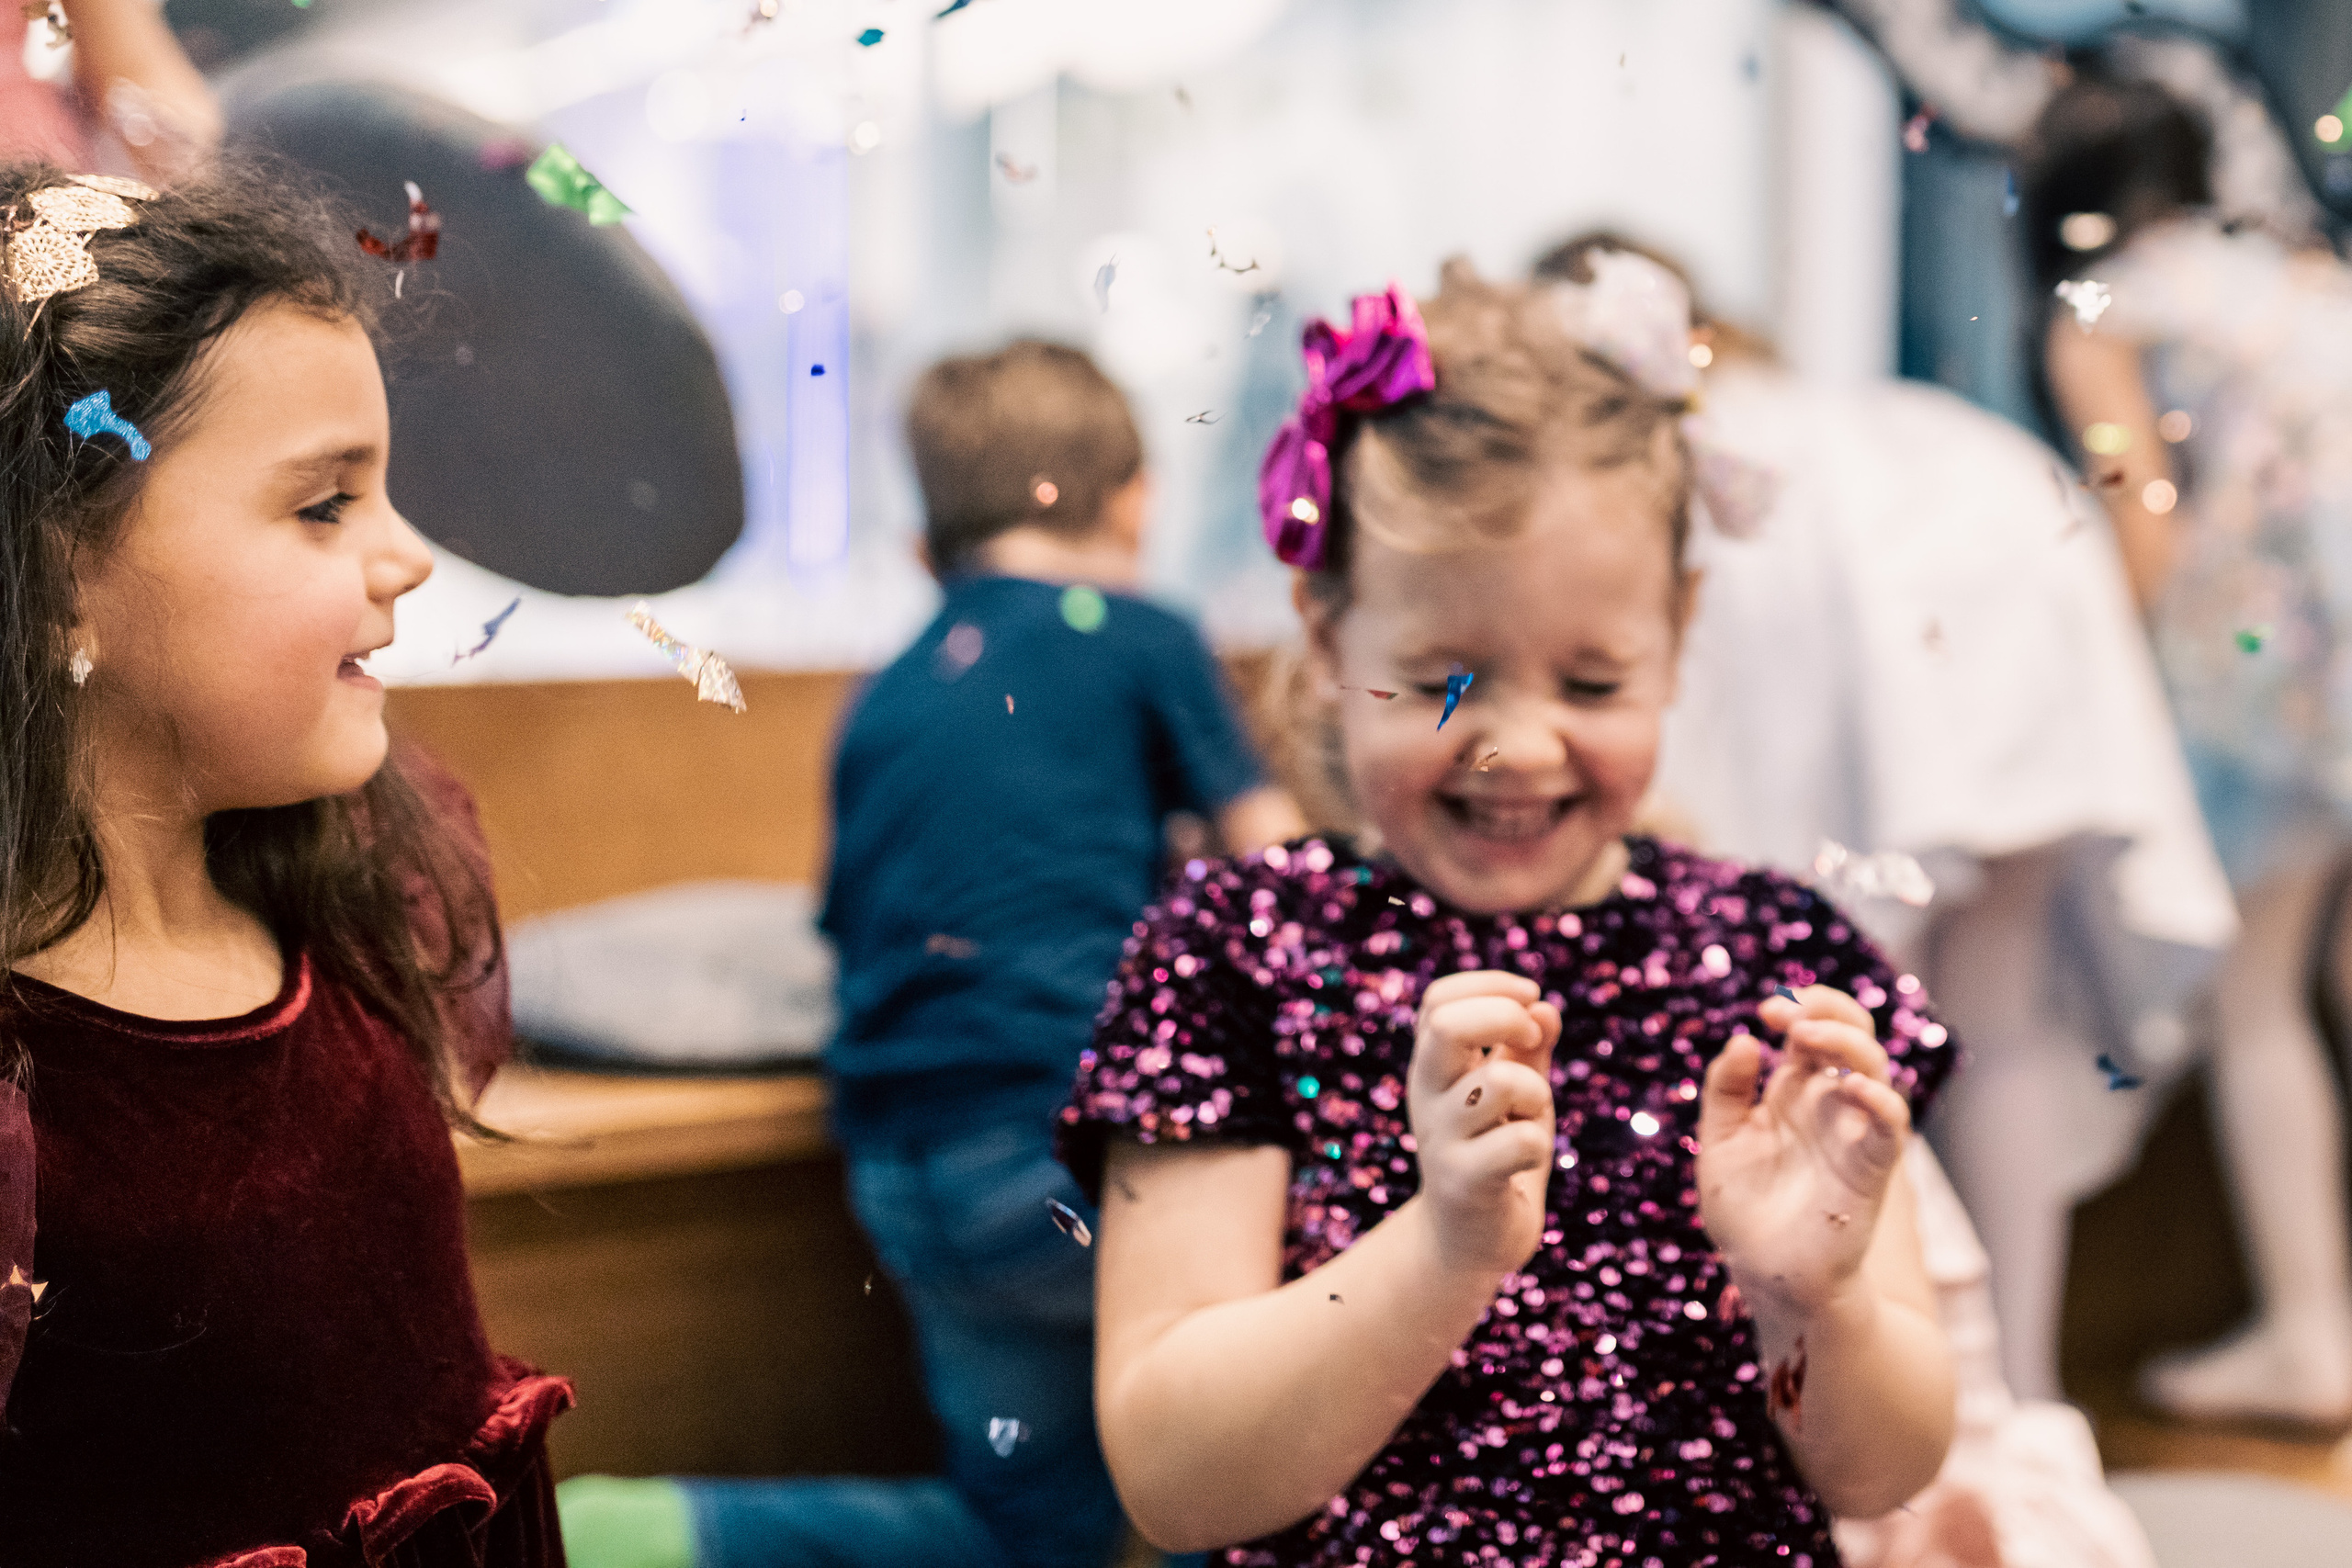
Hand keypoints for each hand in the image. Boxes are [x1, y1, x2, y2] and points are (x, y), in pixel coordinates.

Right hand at [1406, 971, 1560, 1275]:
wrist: (1470, 1242)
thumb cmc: (1496, 1156)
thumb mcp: (1514, 1094)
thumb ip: (1528, 1048)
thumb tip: (1546, 1008)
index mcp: (1433, 1066)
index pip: (1439, 999)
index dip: (1491, 985)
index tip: (1530, 1001)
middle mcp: (1427, 1096)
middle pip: (1449, 1024)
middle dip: (1506, 1017)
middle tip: (1531, 1043)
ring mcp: (1442, 1140)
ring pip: (1501, 1083)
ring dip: (1535, 1092)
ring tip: (1530, 1116)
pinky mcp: (1464, 1183)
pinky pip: (1519, 1143)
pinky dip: (1539, 1144)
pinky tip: (1527, 1159)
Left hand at [1696, 986, 1910, 1315]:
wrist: (1767, 1274)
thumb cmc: (1745, 1211)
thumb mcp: (1719, 1142)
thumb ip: (1726, 1090)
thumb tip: (1744, 1041)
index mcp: (1793, 1093)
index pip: (1811, 1030)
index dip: (1798, 1007)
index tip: (1765, 1011)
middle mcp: (1828, 1105)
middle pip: (1852, 1035)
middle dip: (1827, 1009)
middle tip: (1784, 1015)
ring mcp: (1852, 1132)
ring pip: (1874, 1068)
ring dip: (1846, 1042)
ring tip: (1805, 1036)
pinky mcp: (1871, 1167)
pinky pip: (1890, 1123)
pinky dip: (1879, 1099)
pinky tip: (1850, 1088)